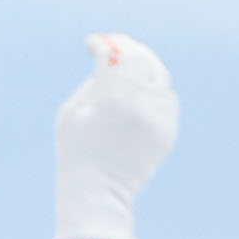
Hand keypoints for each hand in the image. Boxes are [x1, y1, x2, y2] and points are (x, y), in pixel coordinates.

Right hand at [54, 31, 177, 238]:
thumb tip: (111, 61)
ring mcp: (158, 115)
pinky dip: (154, 90)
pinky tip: (140, 93)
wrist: (97, 195)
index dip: (101, 44)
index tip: (91, 44)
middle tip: (115, 45)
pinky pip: (166, 98)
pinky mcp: (168, 129)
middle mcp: (141, 101)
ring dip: (143, 66)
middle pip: (140, 57)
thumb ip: (91, 82)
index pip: (112, 54)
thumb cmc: (75, 153)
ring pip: (158, 74)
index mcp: (112, 96)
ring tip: (130, 66)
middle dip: (126, 47)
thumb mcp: (70, 115)